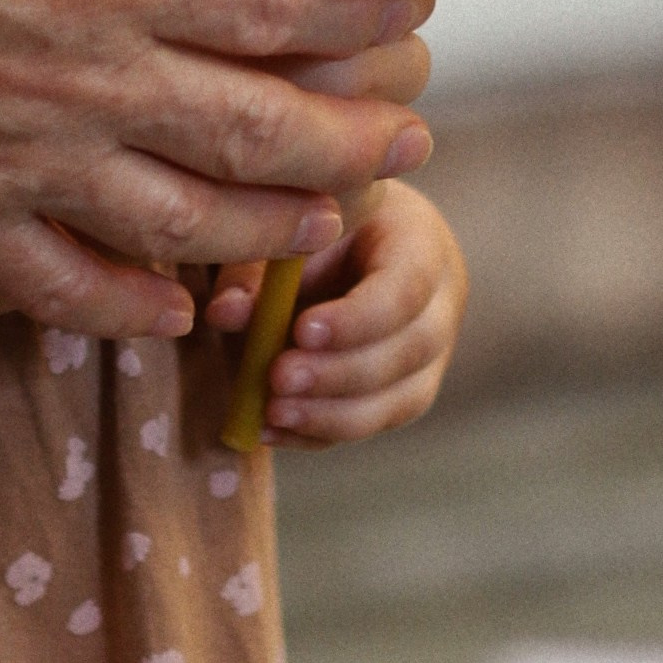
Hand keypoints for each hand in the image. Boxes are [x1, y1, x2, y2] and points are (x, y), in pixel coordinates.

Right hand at [0, 0, 437, 337]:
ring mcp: (22, 162)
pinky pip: (71, 285)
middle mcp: (82, 77)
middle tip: (414, 133)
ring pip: (191, 219)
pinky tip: (183, 306)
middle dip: (357, 133)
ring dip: (280, 222)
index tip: (413, 3)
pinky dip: (140, 306)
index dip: (364, 6)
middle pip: (263, 124)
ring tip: (333, 216)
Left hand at [206, 178, 466, 442]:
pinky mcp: (404, 395)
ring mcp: (430, 357)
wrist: (350, 244)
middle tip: (278, 378)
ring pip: (399, 400)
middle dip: (339, 373)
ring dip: (331, 415)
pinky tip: (272, 430)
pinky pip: (372, 425)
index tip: (301, 331)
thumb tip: (223, 312)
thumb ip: (256, 269)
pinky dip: (319, 433)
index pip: (407, 287)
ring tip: (272, 413)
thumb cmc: (316, 229)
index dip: (358, 318)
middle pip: (408, 350)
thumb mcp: (289, 232)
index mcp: (420, 242)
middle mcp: (439, 303)